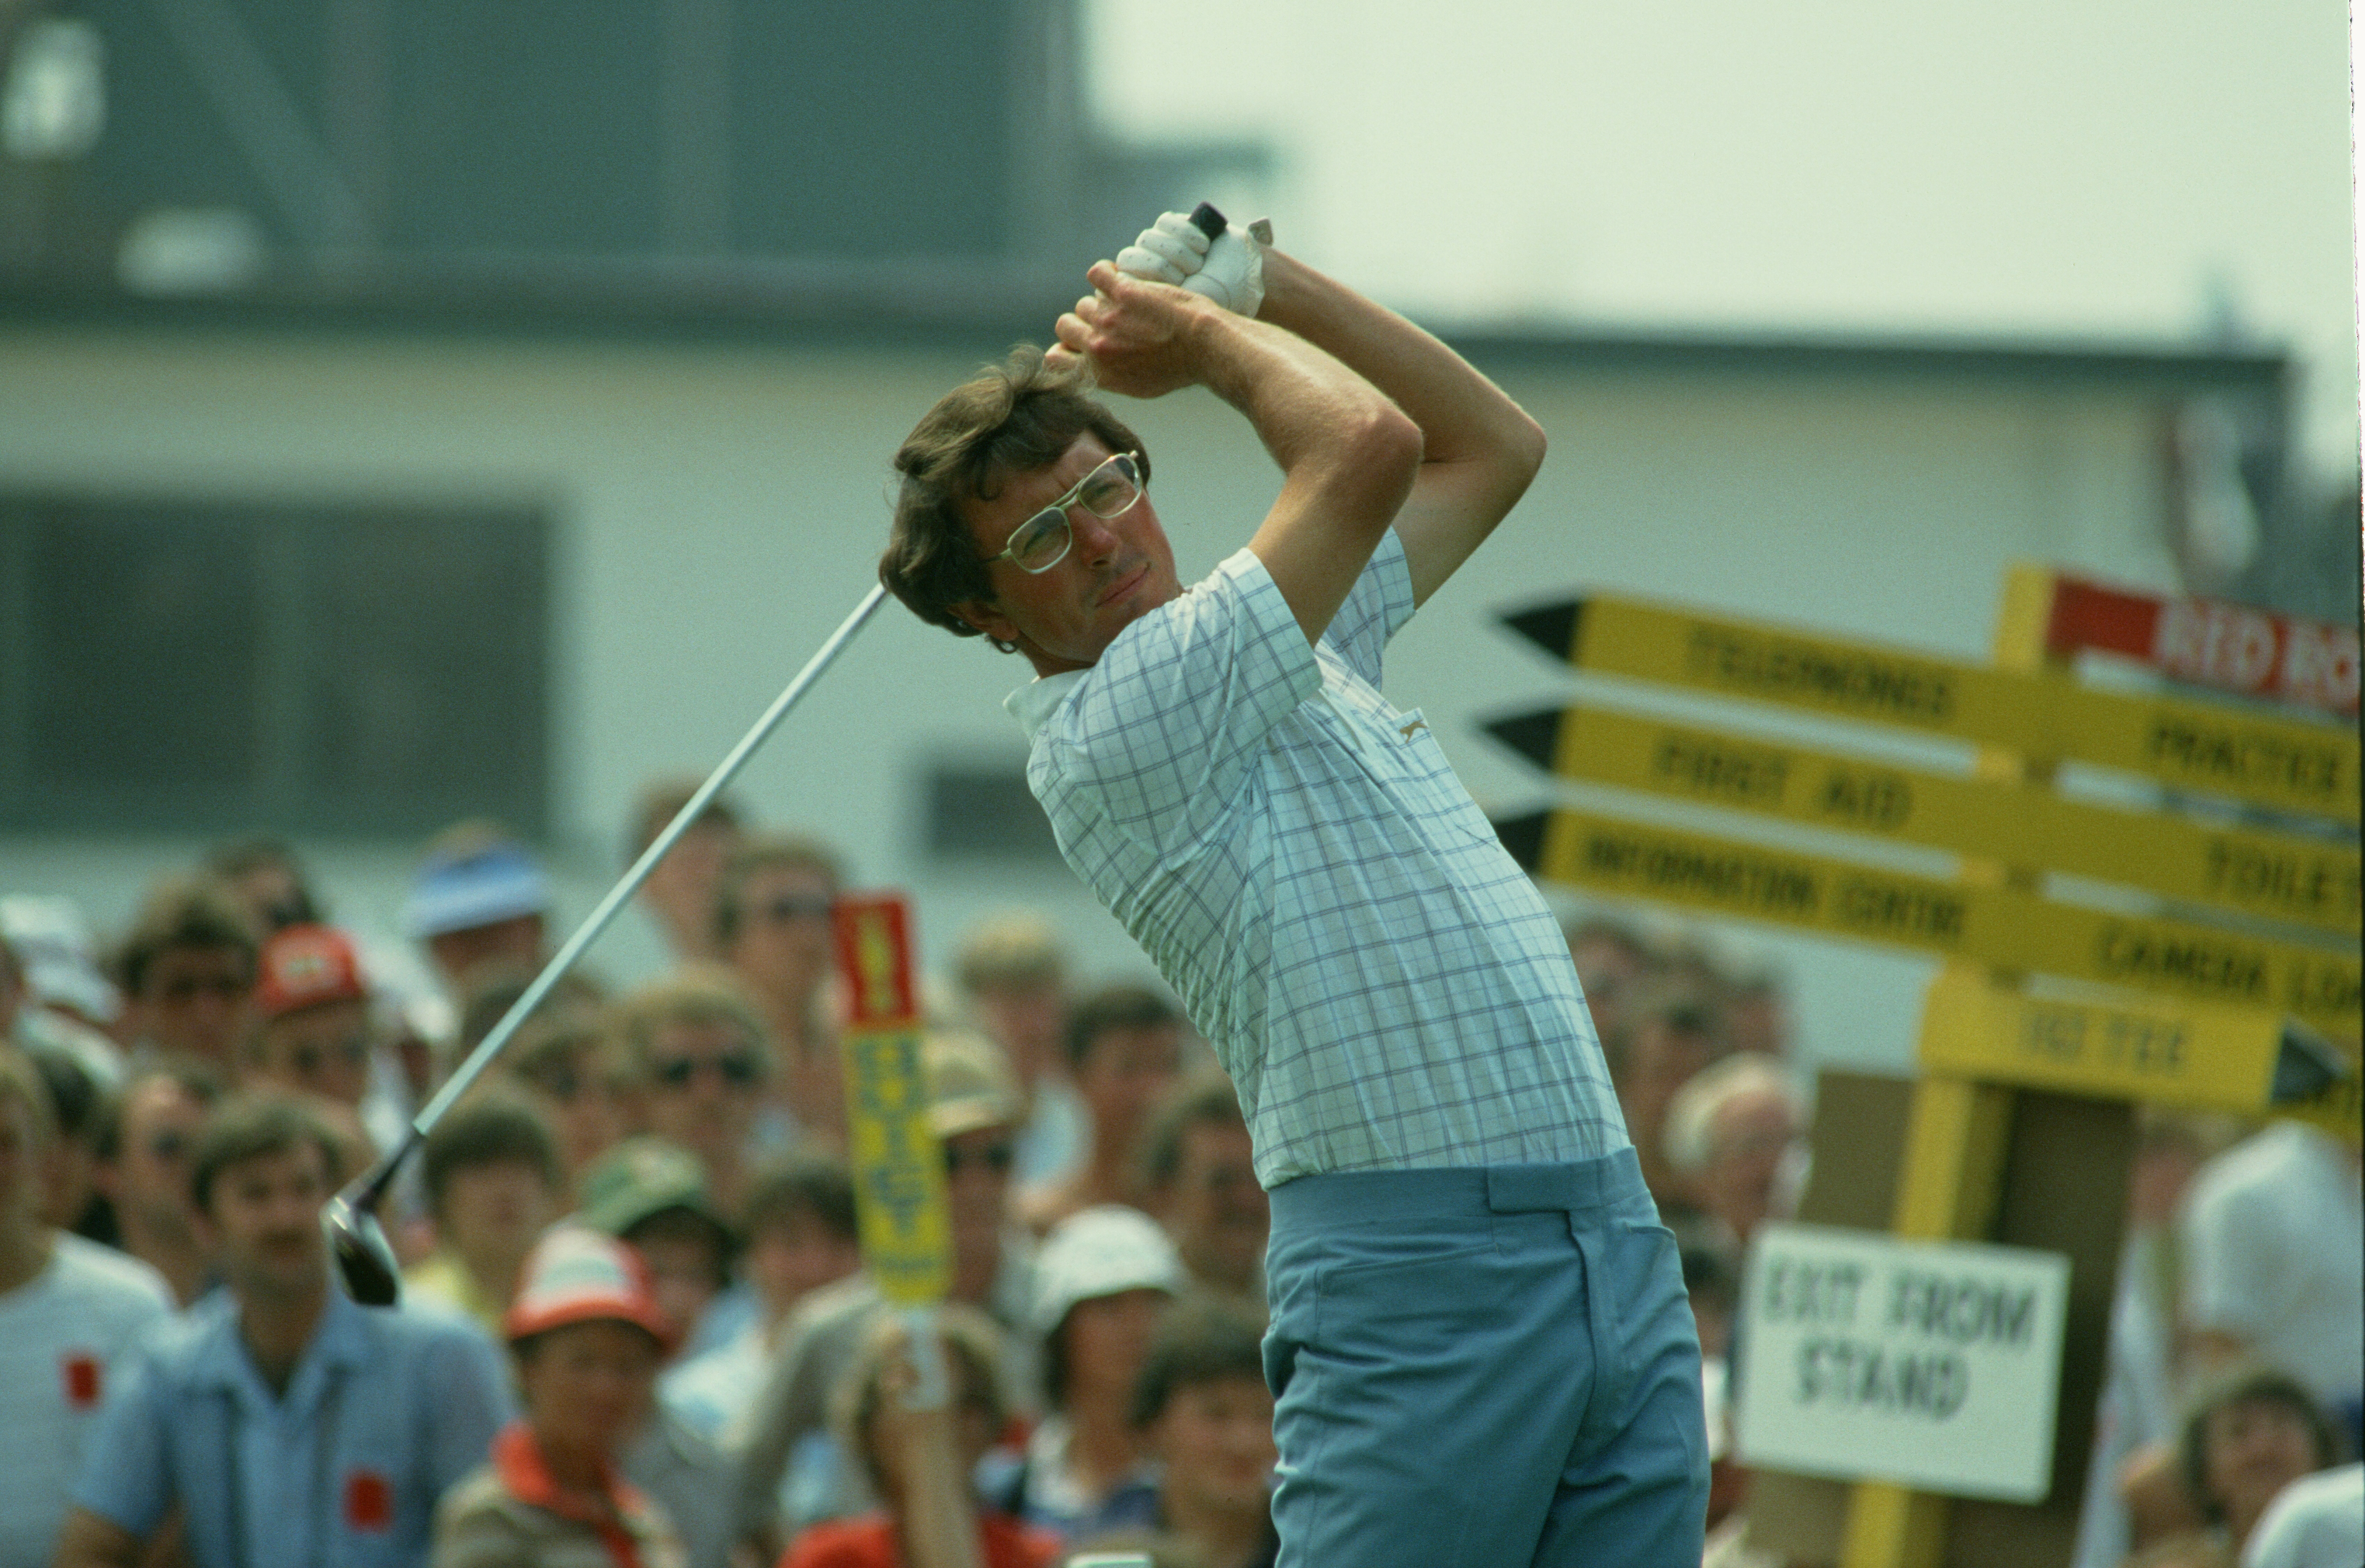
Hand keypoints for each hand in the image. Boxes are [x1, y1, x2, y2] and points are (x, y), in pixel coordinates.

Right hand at [1048, 261, 1217, 398]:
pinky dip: (1106, 273)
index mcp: (1098, 372)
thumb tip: (1090, 364)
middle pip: (1066, 324)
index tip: (1083, 341)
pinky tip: (1120, 278)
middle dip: (1083, 322)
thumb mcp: (1138, 385)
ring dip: (1102, 302)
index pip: (1054, 356)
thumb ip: (1108, 375)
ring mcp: (1108, 317)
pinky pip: (1096, 273)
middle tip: (1109, 321)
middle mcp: (1097, 346)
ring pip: (1086, 302)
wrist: (1204, 347)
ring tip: (1126, 304)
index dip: (1068, 346)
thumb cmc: (1178, 368)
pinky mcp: (1123, 292)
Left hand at [1115, 208, 1267, 315]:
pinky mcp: (1173, 227)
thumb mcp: (1178, 314)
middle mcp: (1144, 269)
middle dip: (1161, 266)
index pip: (1117, 279)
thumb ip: (1144, 308)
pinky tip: (1203, 246)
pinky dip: (1186, 233)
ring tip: (1199, 264)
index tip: (1173, 286)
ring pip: (1148, 238)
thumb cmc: (1213, 304)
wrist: (1244, 283)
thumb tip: (1116, 301)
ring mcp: (1157, 246)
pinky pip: (1166, 222)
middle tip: (1188, 275)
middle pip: (1129, 257)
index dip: (1144, 279)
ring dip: (1177, 251)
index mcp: (1139, 294)